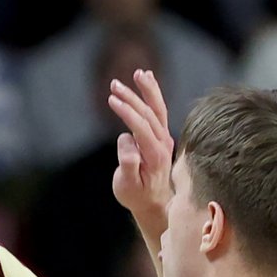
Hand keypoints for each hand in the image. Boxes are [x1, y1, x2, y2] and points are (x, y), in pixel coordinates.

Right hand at [108, 69, 173, 238]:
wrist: (154, 203)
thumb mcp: (128, 186)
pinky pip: (159, 110)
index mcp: (155, 155)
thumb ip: (128, 165)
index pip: (141, 126)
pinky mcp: (161, 136)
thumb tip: (126, 140)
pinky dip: (153, 94)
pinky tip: (147, 79)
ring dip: (147, 90)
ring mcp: (165, 138)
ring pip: (157, 109)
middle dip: (131, 97)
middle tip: (114, 85)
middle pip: (149, 114)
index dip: (127, 112)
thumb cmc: (136, 195)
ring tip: (138, 73)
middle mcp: (163, 143)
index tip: (112, 100)